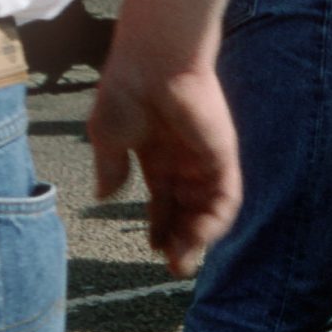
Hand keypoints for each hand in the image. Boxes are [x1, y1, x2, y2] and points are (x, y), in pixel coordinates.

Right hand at [88, 55, 240, 276]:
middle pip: (188, 209)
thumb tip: (105, 197)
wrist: (152, 63)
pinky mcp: (223, 156)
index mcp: (156, 155)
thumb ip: (111, 168)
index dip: (160, 225)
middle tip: (174, 268)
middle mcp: (184, 160)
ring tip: (182, 260)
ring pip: (208, 208)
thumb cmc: (127, 91)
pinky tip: (198, 238)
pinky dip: (215, 220)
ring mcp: (205, 159)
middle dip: (181, 240)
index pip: (163, 199)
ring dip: (198, 237)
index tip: (152, 248)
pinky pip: (226, 196)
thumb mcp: (108, 137)